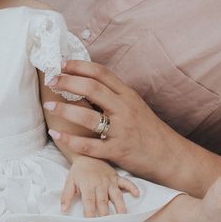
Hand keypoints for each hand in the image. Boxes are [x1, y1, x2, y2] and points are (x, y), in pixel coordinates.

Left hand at [46, 60, 184, 182]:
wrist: (172, 157)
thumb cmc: (149, 130)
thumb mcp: (134, 105)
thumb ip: (113, 95)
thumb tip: (85, 82)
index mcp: (127, 95)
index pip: (101, 73)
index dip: (79, 66)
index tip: (61, 64)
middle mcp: (125, 109)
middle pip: (92, 89)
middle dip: (67, 82)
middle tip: (50, 81)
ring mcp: (122, 130)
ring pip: (88, 116)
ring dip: (64, 110)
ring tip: (48, 106)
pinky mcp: (119, 151)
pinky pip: (90, 146)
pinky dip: (71, 140)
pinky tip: (56, 135)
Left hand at [62, 156, 138, 216]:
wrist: (86, 154)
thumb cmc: (78, 171)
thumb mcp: (69, 181)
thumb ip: (66, 195)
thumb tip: (63, 209)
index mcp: (87, 185)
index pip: (89, 201)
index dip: (90, 213)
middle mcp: (100, 183)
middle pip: (103, 201)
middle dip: (106, 213)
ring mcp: (109, 180)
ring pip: (116, 194)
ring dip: (120, 205)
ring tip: (124, 216)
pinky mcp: (116, 177)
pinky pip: (126, 182)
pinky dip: (132, 187)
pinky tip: (137, 194)